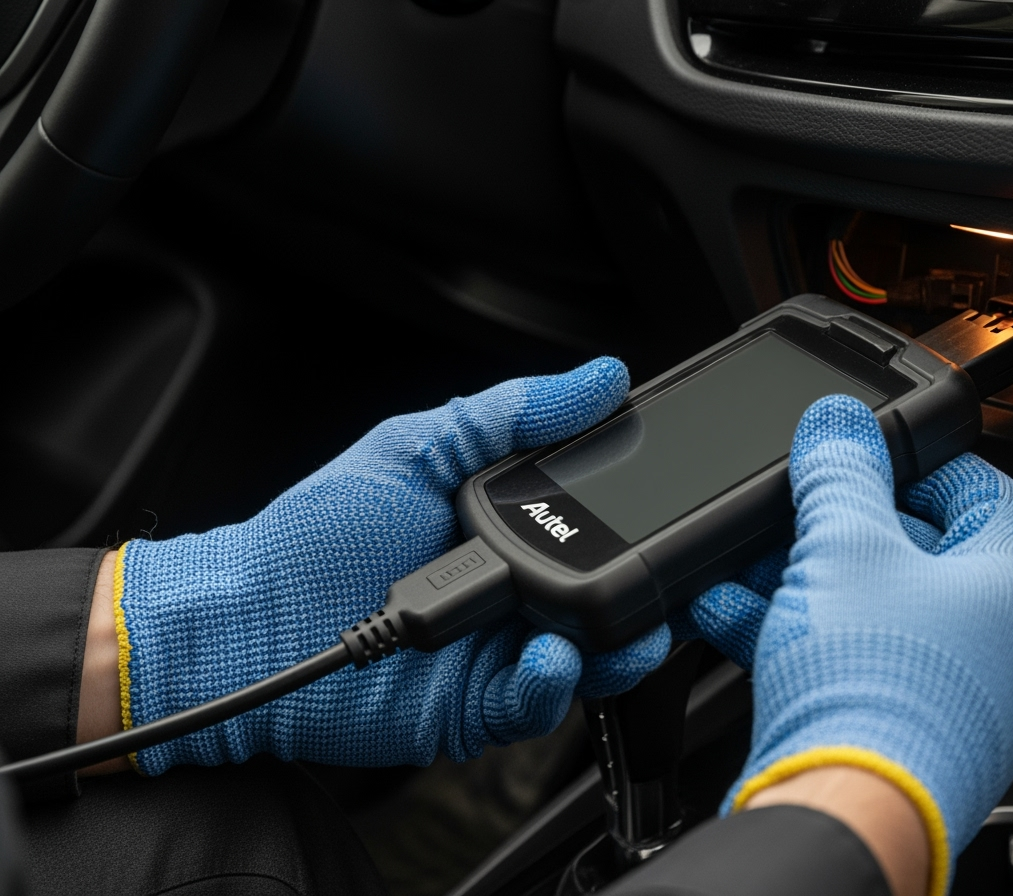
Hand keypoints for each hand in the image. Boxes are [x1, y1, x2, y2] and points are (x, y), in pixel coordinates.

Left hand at [111, 359, 682, 774]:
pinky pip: (540, 703)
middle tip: (673, 584)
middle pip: (609, 594)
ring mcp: (502, 651)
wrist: (246, 618)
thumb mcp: (418, 447)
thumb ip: (511, 414)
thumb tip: (600, 376)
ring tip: (620, 628)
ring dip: (618, 644)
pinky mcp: (481, 708)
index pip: (600, 522)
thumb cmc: (318, 533)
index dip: (644, 520)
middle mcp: (516, 589)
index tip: (678, 506)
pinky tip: (550, 657)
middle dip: (650, 594)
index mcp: (511, 526)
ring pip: (592, 656)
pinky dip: (556, 685)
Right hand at [726, 395, 1012, 895]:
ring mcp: (972, 694)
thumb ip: (840, 468)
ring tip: (744, 568)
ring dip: (808, 582)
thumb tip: (839, 423)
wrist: (846, 816)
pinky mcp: (921, 732)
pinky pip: (866, 660)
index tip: (857, 452)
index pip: (976, 485)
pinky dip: (809, 634)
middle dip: (834, 529)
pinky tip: (739, 617)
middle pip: (920, 550)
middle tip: (788, 515)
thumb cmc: (874, 693)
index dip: (906, 460)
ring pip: (882, 608)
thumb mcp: (842, 545)